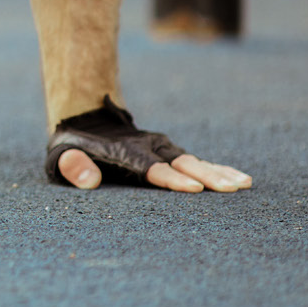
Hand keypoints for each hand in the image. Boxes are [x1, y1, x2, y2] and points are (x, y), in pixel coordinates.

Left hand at [46, 96, 252, 192]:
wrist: (85, 118)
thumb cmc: (73, 147)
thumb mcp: (62, 156)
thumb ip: (72, 167)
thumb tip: (88, 180)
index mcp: (125, 154)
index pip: (150, 169)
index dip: (171, 179)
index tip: (195, 188)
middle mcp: (149, 149)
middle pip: (181, 164)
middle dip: (207, 176)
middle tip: (234, 188)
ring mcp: (161, 149)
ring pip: (194, 161)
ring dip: (219, 172)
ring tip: (245, 184)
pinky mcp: (169, 153)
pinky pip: (196, 162)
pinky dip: (218, 169)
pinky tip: (240, 178)